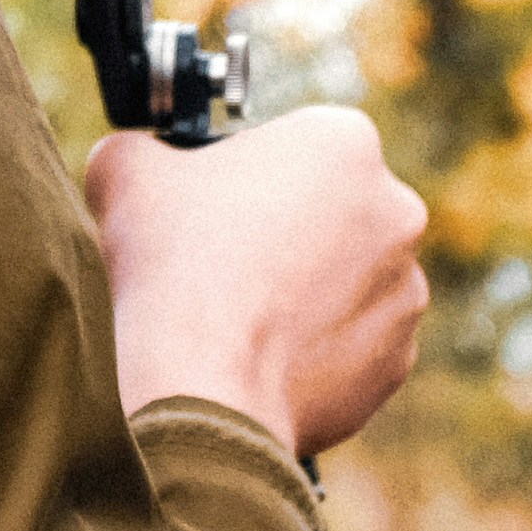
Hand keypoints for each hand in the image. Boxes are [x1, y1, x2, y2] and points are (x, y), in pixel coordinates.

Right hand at [87, 105, 428, 458]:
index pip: (291, 143)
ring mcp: (406, 292)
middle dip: (284, 230)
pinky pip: (352, 345)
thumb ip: (142, 148)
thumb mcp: (125, 169)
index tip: (208, 204)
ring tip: (238, 318)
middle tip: (220, 262)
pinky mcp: (395, 361)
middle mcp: (396, 210)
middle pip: (329, 210)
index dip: (242, 172)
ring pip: (346, 280)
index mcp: (343, 141)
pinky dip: (313, 351)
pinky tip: (261, 360)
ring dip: (303, 291)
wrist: (201, 389)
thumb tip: (136, 159)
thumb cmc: (171, 265)